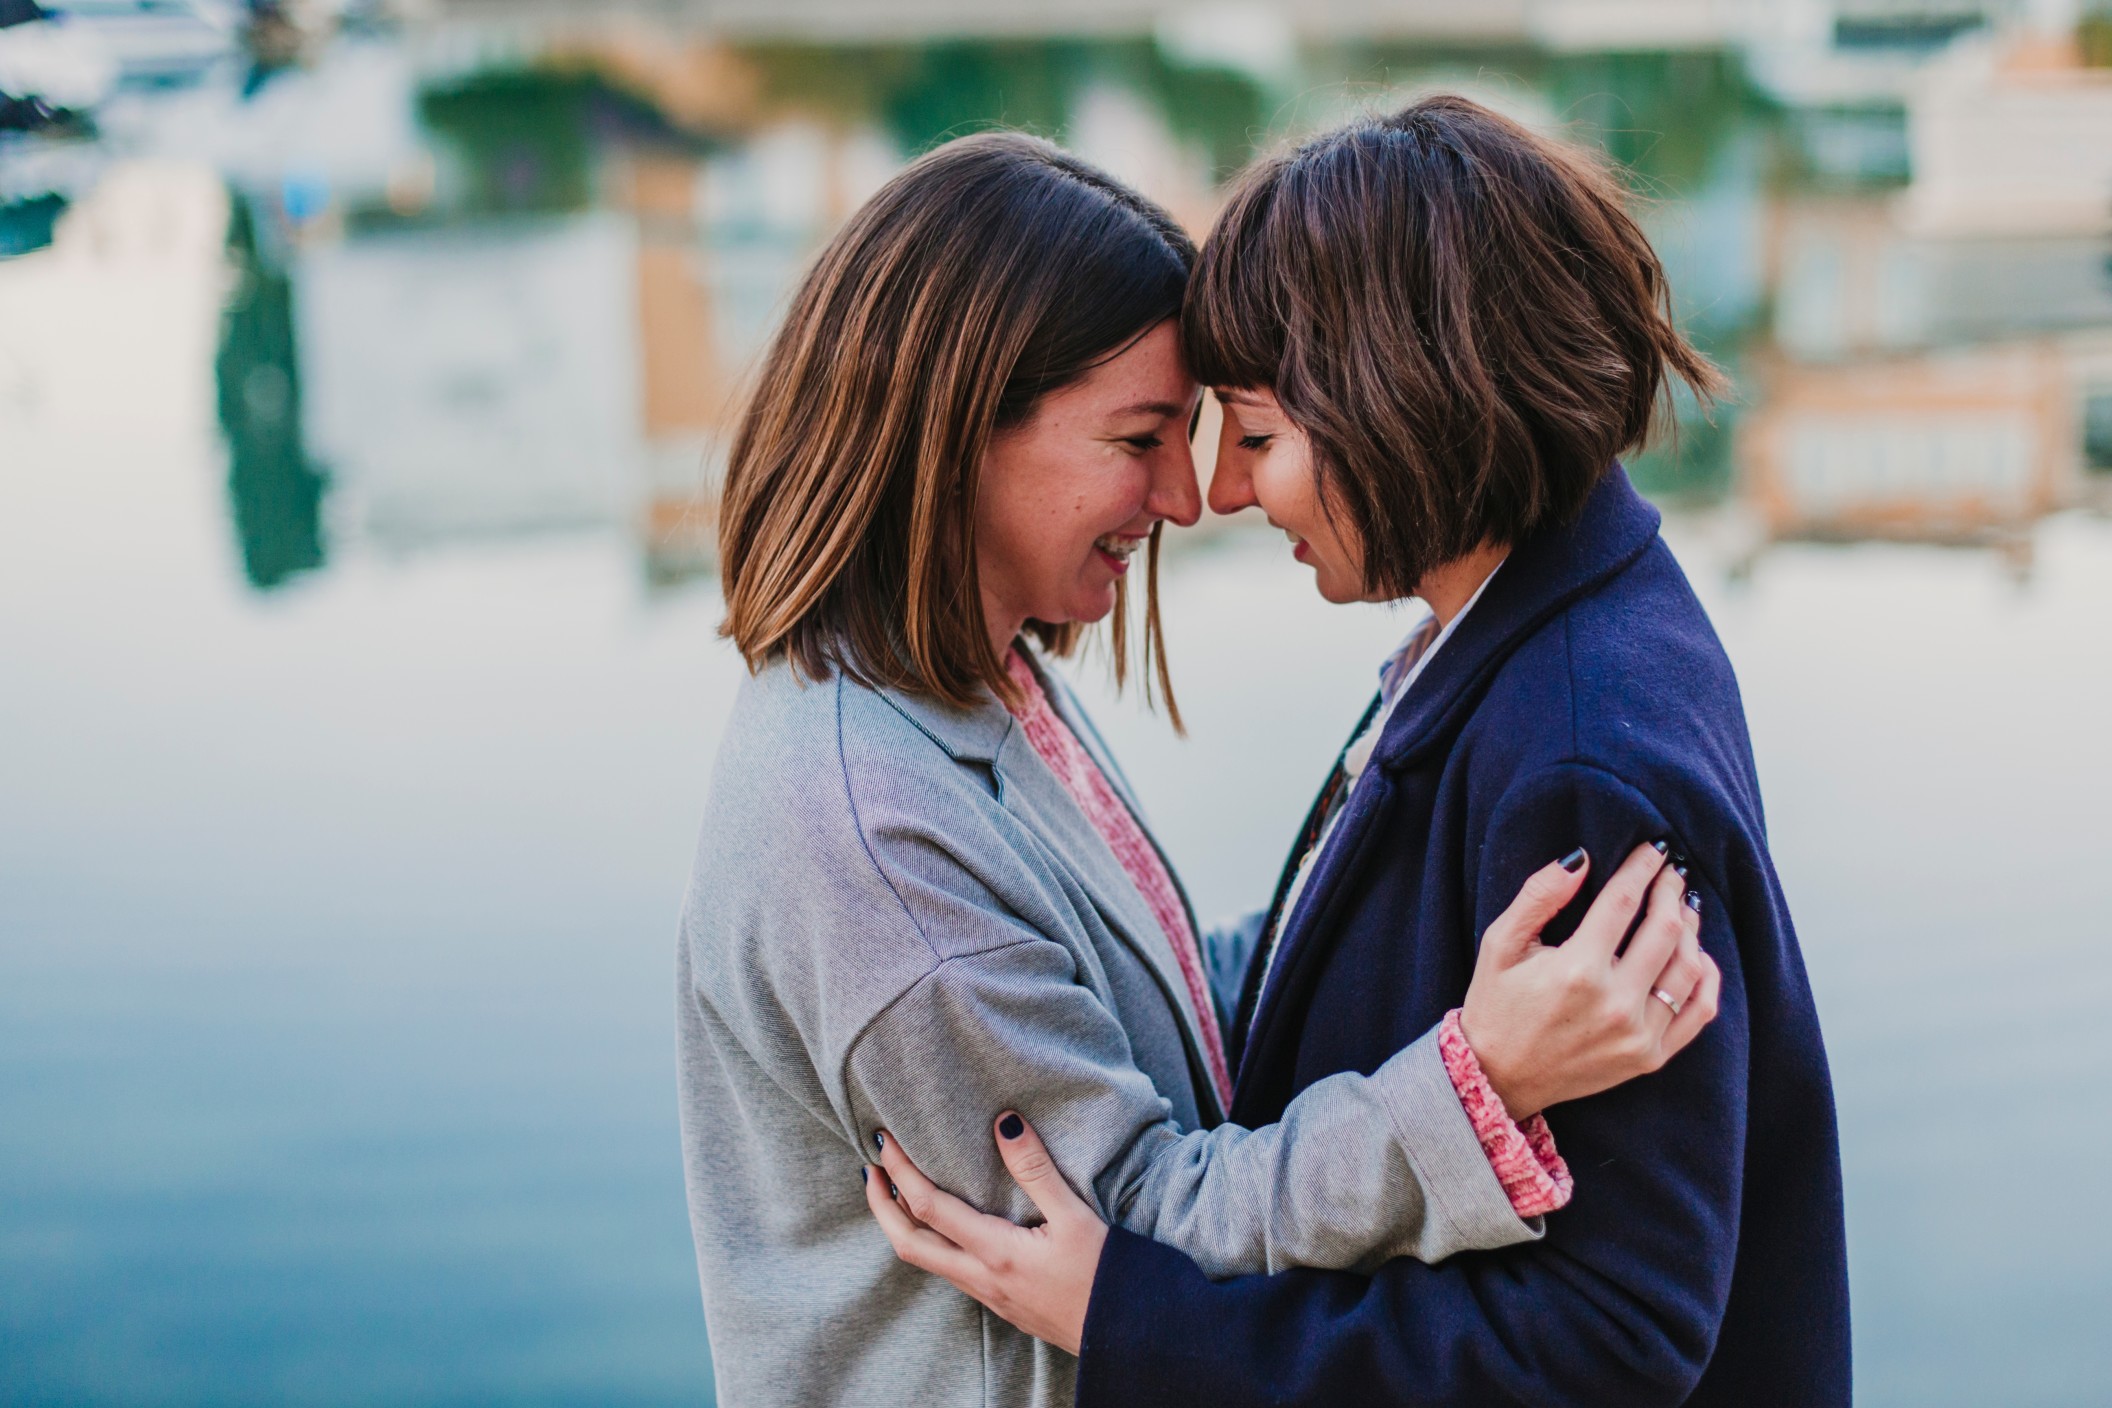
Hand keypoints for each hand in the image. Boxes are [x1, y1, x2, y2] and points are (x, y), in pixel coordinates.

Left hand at [864, 1113, 1106, 1354]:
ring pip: (925, 1260)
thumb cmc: (1104, 1275)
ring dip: (900, 1224)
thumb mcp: (1075, 1215)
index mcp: (995, 1252)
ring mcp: (986, 1294)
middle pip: (907, 1244)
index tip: (885, 1142)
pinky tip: (940, 1225)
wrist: (1123, 1334)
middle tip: (870, 1169)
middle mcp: (981, 1277)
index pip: (928, 1208)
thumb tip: (1004, 1122)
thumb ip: (1036, 1169)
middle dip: (880, 1205)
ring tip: (895, 1190)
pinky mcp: (996, 1301)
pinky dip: (927, 1241)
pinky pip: (947, 1270)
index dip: (901, 1172)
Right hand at [1460, 842, 1721, 1120]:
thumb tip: (1581, 858)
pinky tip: (1698, 956)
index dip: (1641, 868)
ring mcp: (1638, 1034)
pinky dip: (1707, 979)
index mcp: (1576, 970)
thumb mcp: (1500, 943)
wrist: (1498, 1076)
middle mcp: (1614, 1003)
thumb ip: (1539, 896)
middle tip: (1670, 873)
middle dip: (1671, 892)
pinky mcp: (1649, 1057)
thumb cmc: (1496, 1004)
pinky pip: (1699, 1012)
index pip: (1624, 902)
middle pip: (1665, 930)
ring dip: (1691, 929)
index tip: (1653, 849)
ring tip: (1683, 908)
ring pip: (1688, 967)